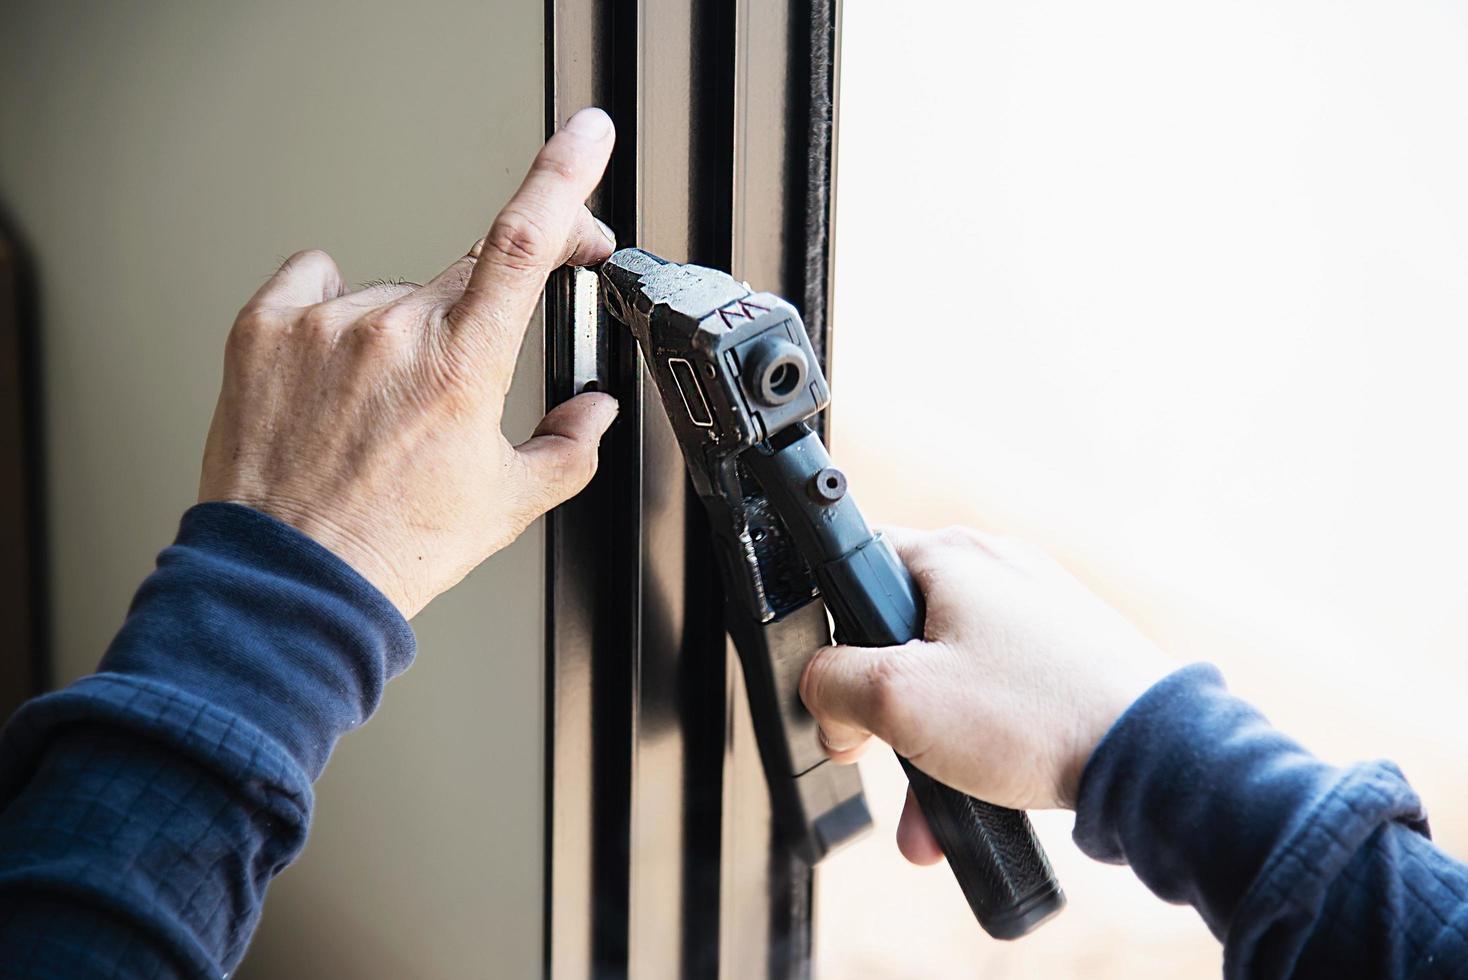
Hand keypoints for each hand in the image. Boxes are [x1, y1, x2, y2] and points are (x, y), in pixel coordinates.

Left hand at [199, 107, 617, 618]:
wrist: (289, 580)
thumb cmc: (392, 546)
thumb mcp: (506, 505)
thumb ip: (569, 447)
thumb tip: (593, 411)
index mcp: (462, 365)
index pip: (524, 241)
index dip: (564, 178)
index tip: (587, 139)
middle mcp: (393, 330)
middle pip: (465, 273)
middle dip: (489, 302)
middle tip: (475, 356)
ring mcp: (324, 324)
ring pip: (391, 294)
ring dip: (404, 332)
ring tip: (381, 408)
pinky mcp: (264, 329)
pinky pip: (314, 282)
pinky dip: (331, 311)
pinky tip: (334, 363)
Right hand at [798, 526, 1171, 862]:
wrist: (1153, 760)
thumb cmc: (1036, 716)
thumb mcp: (897, 699)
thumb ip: (830, 682)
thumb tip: (822, 692)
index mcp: (950, 556)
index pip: (855, 570)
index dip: (831, 642)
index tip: (837, 698)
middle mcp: (997, 570)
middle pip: (902, 637)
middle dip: (884, 717)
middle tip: (879, 758)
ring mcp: (1039, 613)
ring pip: (952, 678)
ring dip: (929, 749)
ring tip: (931, 817)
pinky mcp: (1070, 655)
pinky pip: (1000, 696)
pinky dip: (980, 745)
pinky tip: (979, 798)